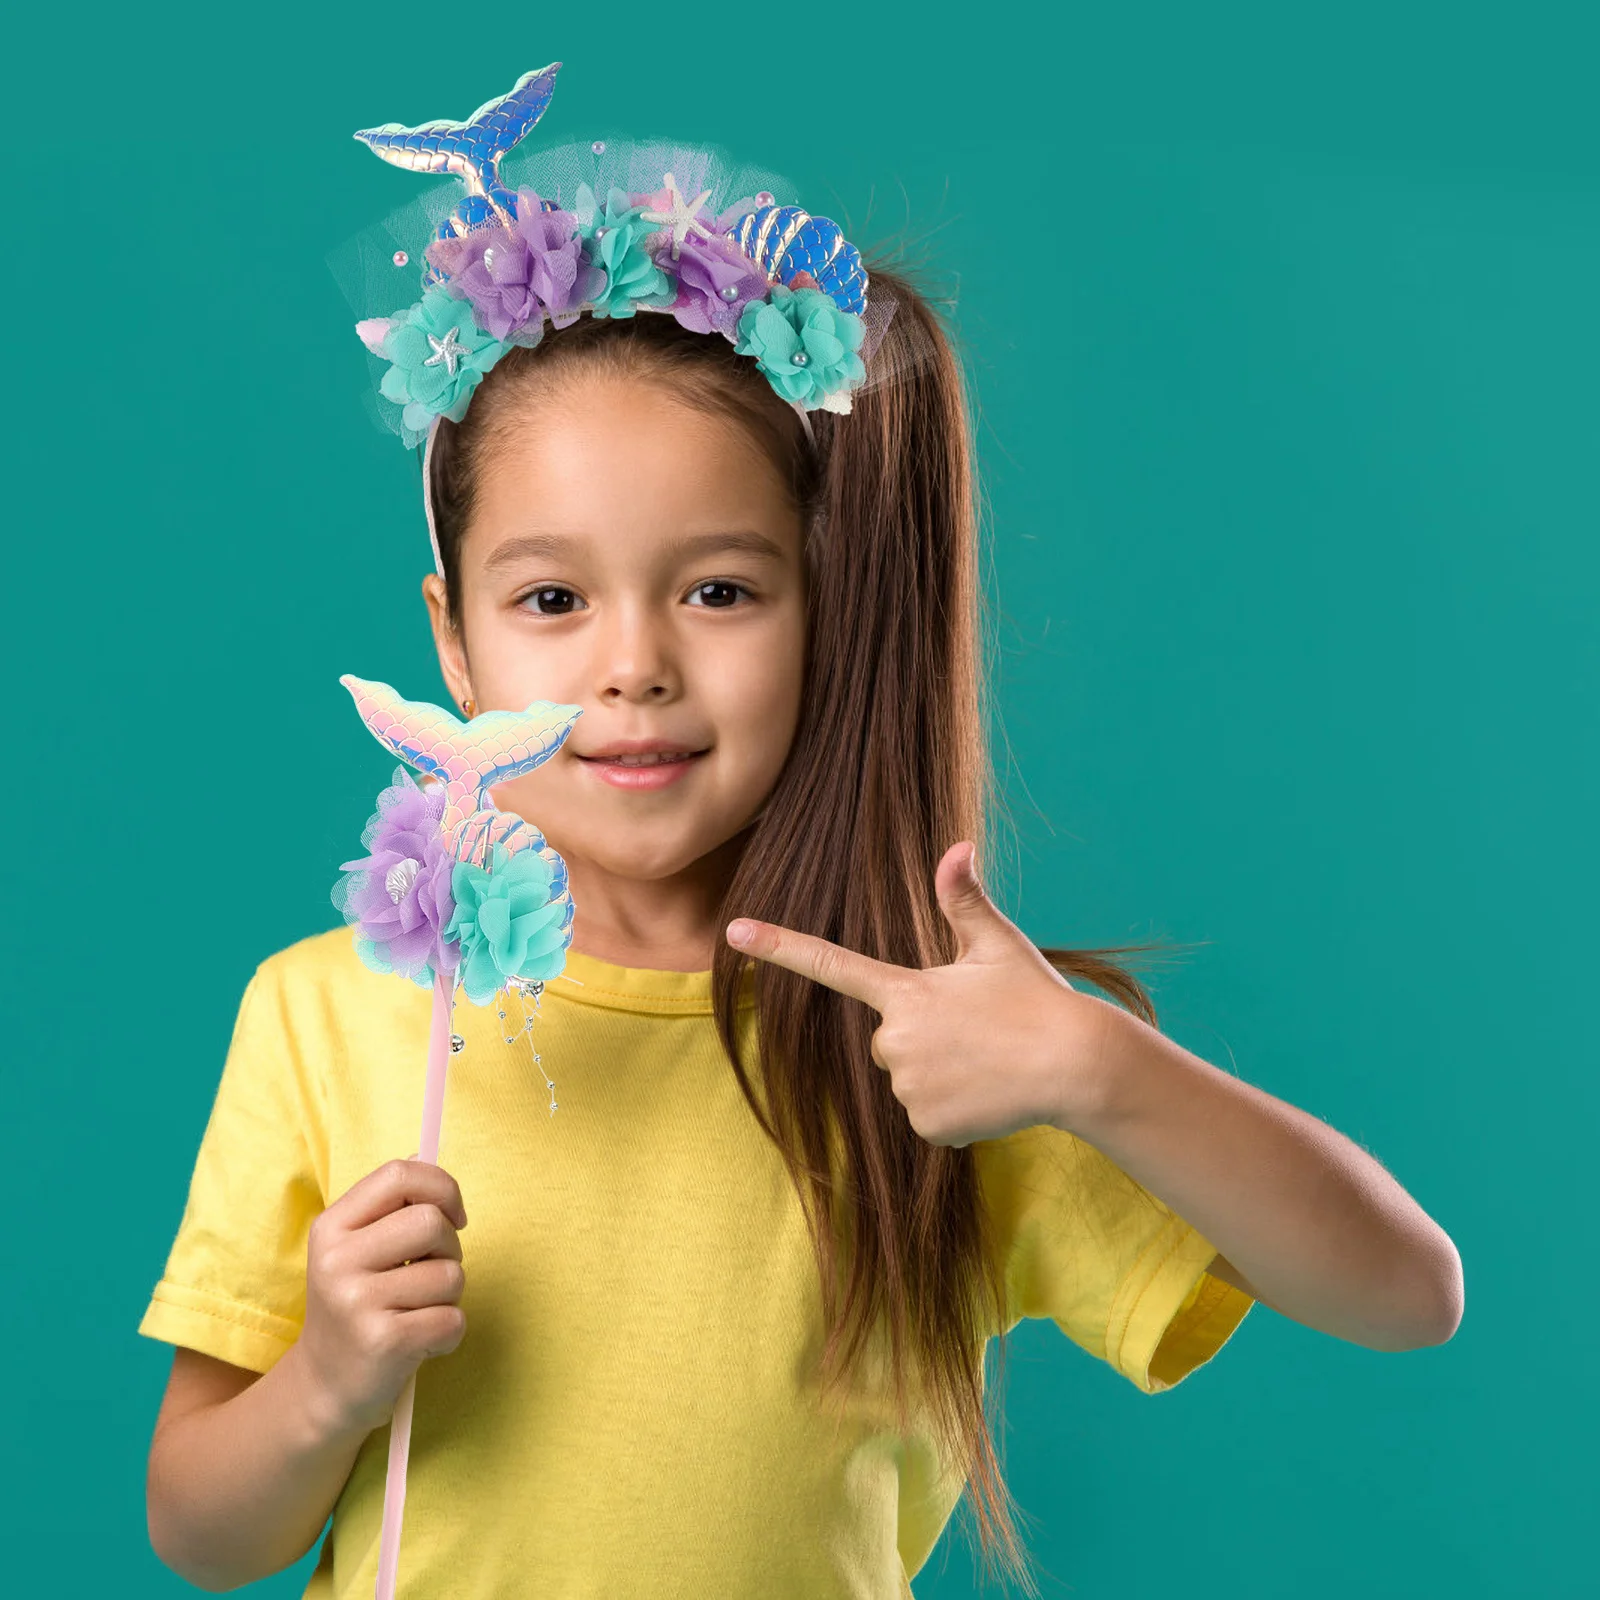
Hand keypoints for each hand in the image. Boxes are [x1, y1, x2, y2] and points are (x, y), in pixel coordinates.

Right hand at [297, 1156, 469, 1435]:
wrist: (325, 1387)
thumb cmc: (358, 1304)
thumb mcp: (356, 1248)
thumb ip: (389, 1207)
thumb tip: (427, 1159)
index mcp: (332, 1226)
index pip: (399, 1175)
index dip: (442, 1187)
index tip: (453, 1215)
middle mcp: (337, 1260)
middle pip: (431, 1221)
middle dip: (450, 1248)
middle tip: (433, 1273)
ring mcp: (357, 1301)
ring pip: (449, 1275)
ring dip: (449, 1296)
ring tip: (419, 1312)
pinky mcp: (383, 1341)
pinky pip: (452, 1320)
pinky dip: (449, 1333)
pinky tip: (422, 1343)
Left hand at [725, 842, 1107, 1147]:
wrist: (1078, 1067)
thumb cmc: (1039, 999)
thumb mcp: (999, 946)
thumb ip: (966, 901)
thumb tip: (958, 847)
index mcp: (906, 991)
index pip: (830, 964)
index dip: (778, 946)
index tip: (734, 932)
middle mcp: (896, 1039)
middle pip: (888, 1038)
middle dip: (923, 1035)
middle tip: (975, 1031)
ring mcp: (909, 1086)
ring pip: (908, 1078)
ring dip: (941, 1072)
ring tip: (988, 1062)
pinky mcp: (927, 1126)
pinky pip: (927, 1116)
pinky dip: (954, 1109)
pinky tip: (988, 1095)